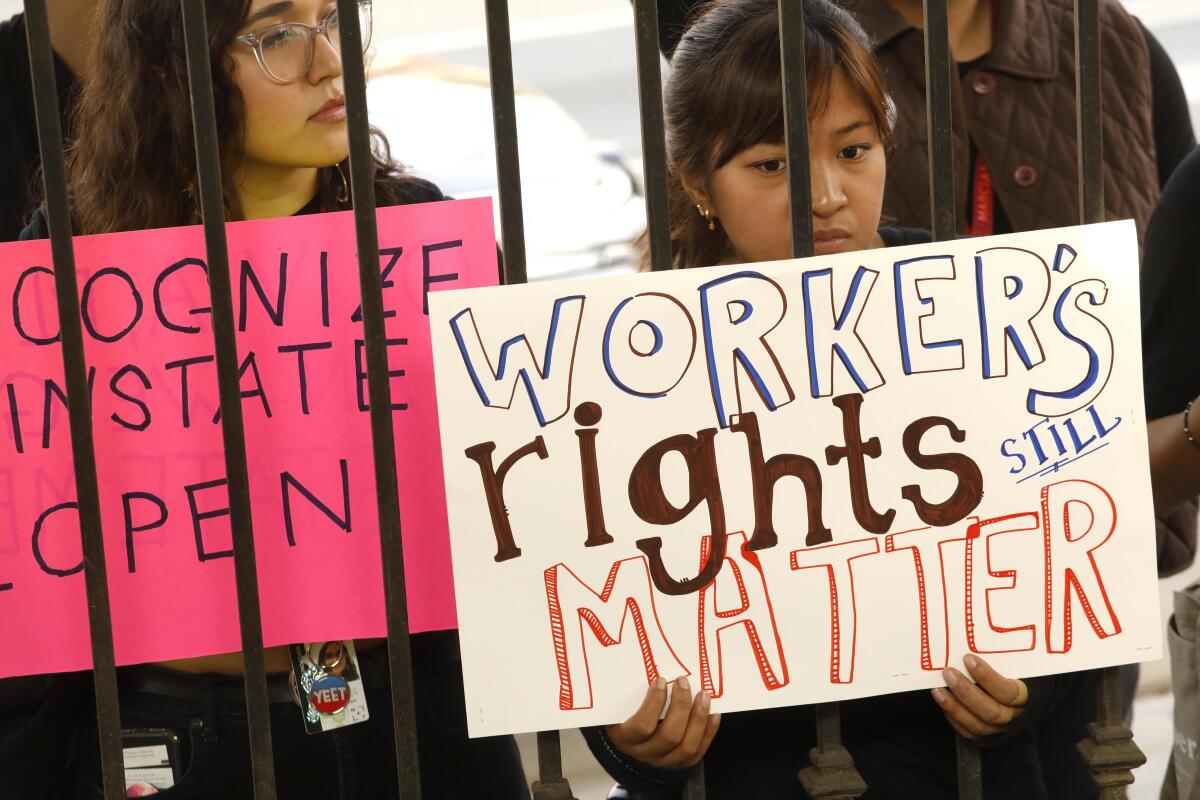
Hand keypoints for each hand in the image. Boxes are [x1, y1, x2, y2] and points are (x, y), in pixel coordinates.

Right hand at [605, 676, 720, 768]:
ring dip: (698, 718)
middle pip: (669, 735)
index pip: (642, 725)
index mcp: (626, 739)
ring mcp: (664, 762)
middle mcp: (645, 754)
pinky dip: (709, 731)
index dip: (654, 702)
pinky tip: (713, 713)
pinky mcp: (680, 764)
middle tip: (684, 682)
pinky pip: (699, 751)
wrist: (628, 746)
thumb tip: (654, 675)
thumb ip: (629, 695)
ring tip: (704, 695)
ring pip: (687, 746)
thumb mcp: (619, 708)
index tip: (661, 680)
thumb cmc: (623, 718)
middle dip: (681, 705)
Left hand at [932, 654, 1028, 740]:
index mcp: (1026, 698)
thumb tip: (971, 636)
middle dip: (966, 692)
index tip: (968, 658)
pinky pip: (967, 732)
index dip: (987, 677)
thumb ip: (999, 658)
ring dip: (954, 706)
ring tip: (937, 689)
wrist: (1019, 702)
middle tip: (948, 672)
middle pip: (992, 711)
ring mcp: (999, 730)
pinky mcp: (984, 738)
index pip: (1008, 692)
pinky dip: (953, 716)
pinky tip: (942, 700)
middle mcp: (1014, 717)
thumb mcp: (1013, 665)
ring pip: (977, 725)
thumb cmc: (1013, 675)